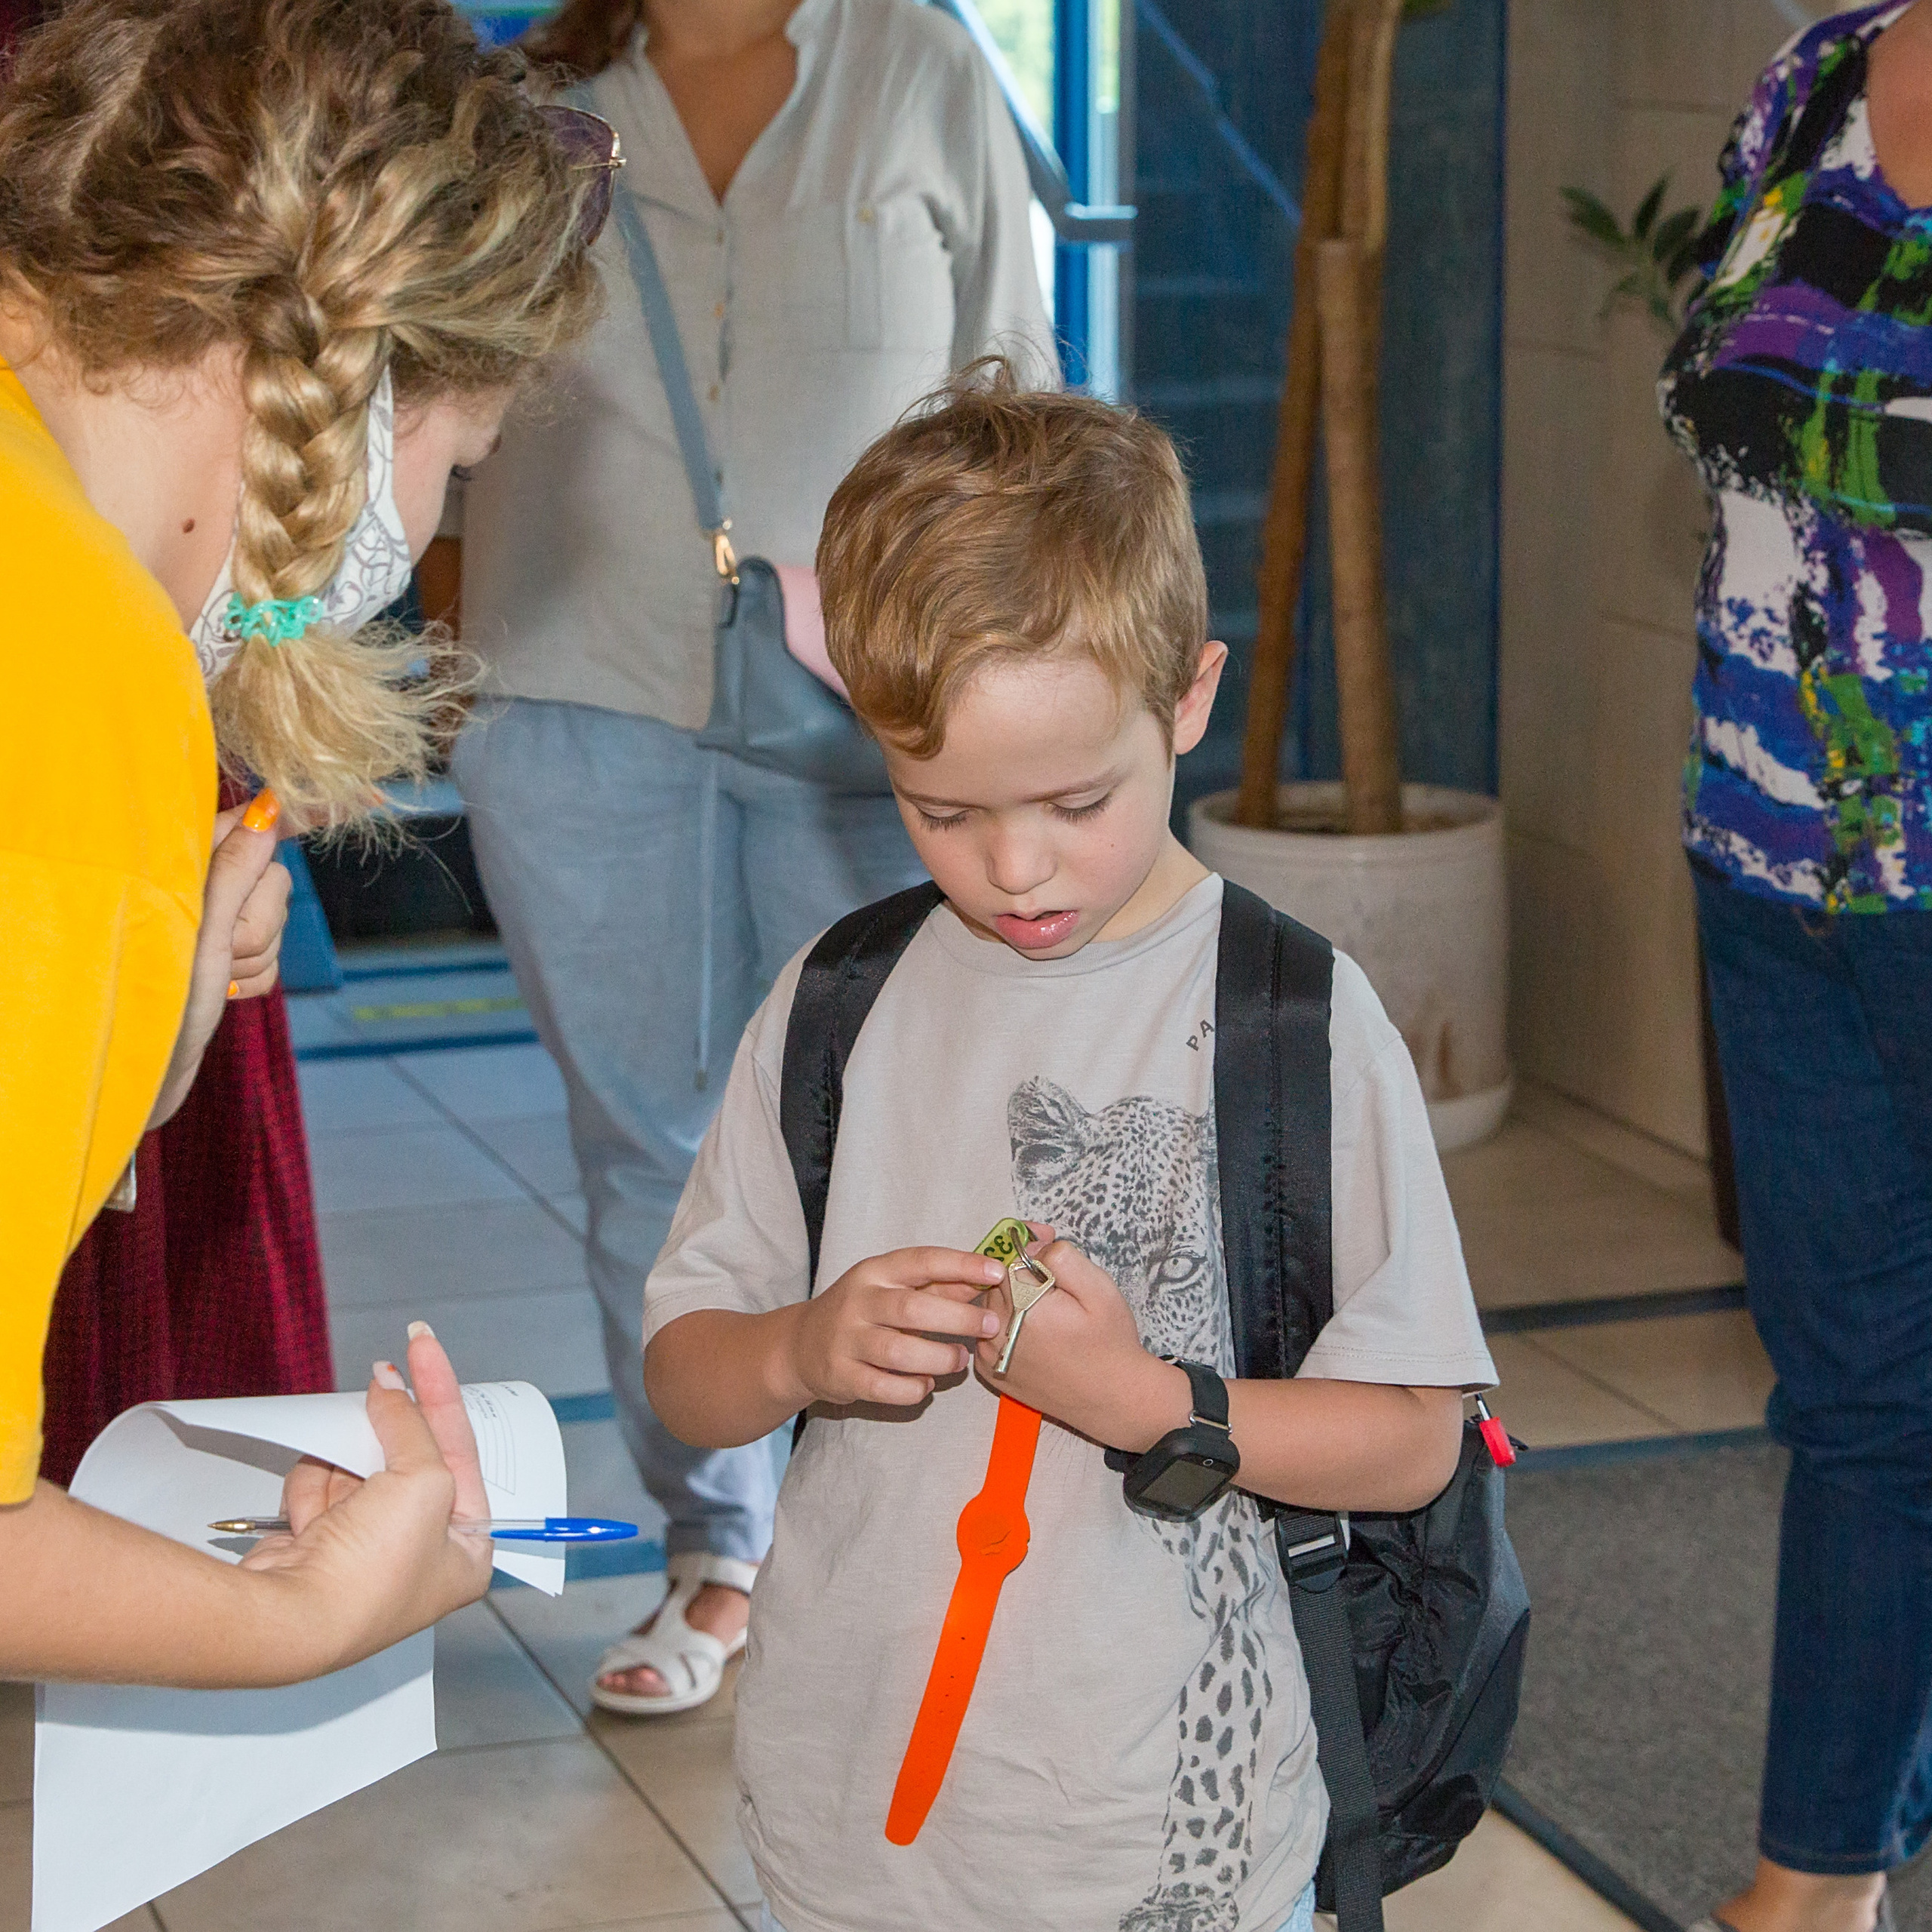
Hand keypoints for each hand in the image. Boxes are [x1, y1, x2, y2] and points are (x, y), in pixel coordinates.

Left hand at [149, 793, 290, 1125]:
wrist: (136, 1077)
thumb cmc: (152, 1006)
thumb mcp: (199, 934)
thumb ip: (233, 872)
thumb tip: (269, 812)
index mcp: (181, 863)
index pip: (254, 822)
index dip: (303, 808)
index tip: (367, 793)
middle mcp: (195, 886)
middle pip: (272, 880)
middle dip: (258, 923)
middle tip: (221, 954)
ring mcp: (210, 923)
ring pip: (274, 923)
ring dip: (252, 958)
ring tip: (212, 981)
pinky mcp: (223, 957)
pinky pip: (269, 958)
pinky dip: (252, 980)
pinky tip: (221, 995)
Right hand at [238, 1324, 492, 1673]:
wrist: (288, 1620)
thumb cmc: (375, 1567)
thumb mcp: (423, 1480)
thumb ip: (412, 1425)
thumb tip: (388, 1387)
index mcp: (468, 1549)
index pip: (462, 1450)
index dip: (442, 1391)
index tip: (421, 1340)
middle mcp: (423, 1552)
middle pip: (409, 1456)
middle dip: (385, 1433)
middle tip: (375, 1388)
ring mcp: (368, 1549)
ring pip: (359, 1467)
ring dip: (342, 1467)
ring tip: (339, 1496)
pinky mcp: (322, 1544)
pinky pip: (322, 1487)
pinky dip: (312, 1490)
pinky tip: (308, 1519)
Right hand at [780, 1247, 1006, 1410]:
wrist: (801, 1346)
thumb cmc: (862, 1311)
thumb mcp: (893, 1288)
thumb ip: (940, 1286)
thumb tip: (988, 1278)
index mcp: (875, 1272)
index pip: (921, 1261)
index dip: (961, 1264)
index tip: (997, 1272)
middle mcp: (858, 1302)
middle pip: (913, 1308)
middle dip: (959, 1318)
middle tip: (989, 1326)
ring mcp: (847, 1340)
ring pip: (900, 1351)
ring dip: (940, 1358)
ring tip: (960, 1359)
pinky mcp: (842, 1376)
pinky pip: (885, 1387)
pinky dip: (914, 1388)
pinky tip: (927, 1384)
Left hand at [975, 1231, 1187, 1449]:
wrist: (1113, 1398)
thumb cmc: (1111, 1343)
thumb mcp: (1099, 1288)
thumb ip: (1062, 1258)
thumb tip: (1031, 1247)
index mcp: (1025, 1306)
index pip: (1009, 1259)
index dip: (1029, 1250)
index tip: (1049, 1250)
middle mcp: (1000, 1331)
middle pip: (996, 1283)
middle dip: (1021, 1277)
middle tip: (1056, 1287)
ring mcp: (992, 1354)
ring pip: (989, 1306)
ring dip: (1011, 1300)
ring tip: (1047, 1312)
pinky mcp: (991, 1370)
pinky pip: (988, 1332)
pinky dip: (1005, 1325)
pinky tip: (1033, 1332)